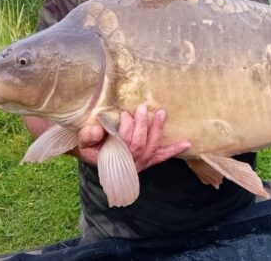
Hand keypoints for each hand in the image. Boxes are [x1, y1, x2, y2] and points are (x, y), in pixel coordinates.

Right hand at [75, 105, 189, 171]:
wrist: (96, 159)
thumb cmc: (92, 147)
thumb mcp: (84, 143)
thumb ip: (88, 135)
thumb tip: (97, 128)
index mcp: (112, 158)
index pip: (122, 143)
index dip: (125, 128)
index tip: (124, 114)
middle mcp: (129, 162)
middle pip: (138, 144)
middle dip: (141, 125)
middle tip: (142, 108)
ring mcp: (141, 162)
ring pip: (151, 147)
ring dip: (157, 130)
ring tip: (161, 113)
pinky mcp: (148, 161)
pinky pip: (161, 157)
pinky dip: (173, 150)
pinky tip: (186, 143)